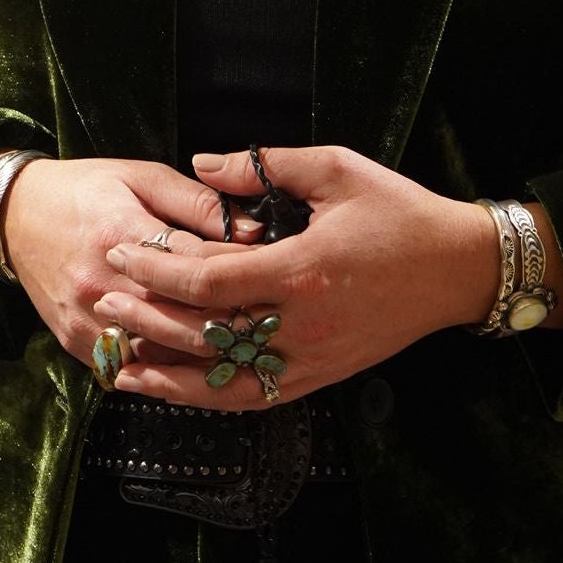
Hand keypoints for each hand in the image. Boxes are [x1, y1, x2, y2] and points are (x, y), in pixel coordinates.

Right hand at [0, 156, 261, 370]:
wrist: (12, 216)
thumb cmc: (85, 190)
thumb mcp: (142, 177)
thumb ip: (197, 203)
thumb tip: (251, 229)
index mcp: (124, 233)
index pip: (199, 266)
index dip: (245, 273)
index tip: (279, 275)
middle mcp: (103, 284)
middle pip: (185, 322)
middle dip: (235, 324)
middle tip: (274, 322)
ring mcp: (87, 320)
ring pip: (160, 355)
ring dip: (203, 355)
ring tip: (245, 348)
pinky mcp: (75, 342)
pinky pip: (129, 369)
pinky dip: (164, 369)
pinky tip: (196, 364)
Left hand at [95, 145, 500, 409]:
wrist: (457, 270)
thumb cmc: (400, 215)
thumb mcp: (338, 169)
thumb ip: (265, 166)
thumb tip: (202, 164)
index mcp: (302, 270)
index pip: (209, 281)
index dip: (158, 269)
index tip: (124, 253)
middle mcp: (302, 325)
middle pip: (206, 335)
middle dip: (148, 318)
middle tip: (106, 301)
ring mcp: (311, 359)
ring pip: (223, 381)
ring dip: (168, 374)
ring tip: (121, 365)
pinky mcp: (321, 378)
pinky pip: (254, 397)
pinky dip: (209, 398)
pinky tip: (177, 392)